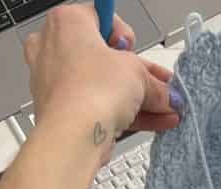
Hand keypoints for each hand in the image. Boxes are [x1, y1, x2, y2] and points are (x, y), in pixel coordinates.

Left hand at [23, 3, 180, 154]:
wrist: (72, 136)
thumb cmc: (91, 92)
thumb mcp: (137, 74)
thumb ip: (154, 81)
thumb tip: (166, 93)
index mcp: (67, 22)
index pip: (103, 18)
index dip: (127, 38)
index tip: (139, 54)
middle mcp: (54, 47)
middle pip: (106, 59)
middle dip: (139, 77)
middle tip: (160, 87)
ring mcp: (55, 82)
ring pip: (103, 87)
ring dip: (138, 99)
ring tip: (165, 109)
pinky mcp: (62, 112)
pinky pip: (98, 107)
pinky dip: (124, 114)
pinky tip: (154, 122)